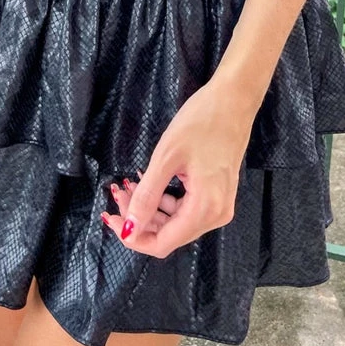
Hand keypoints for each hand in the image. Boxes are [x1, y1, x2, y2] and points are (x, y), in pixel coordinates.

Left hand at [100, 75, 260, 258]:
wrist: (233, 101)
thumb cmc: (201, 123)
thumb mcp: (166, 157)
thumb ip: (147, 196)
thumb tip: (129, 228)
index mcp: (205, 210)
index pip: (162, 244)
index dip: (133, 236)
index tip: (111, 217)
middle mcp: (216, 215)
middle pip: (168, 235)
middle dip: (139, 218)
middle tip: (118, 192)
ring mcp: (219, 206)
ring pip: (175, 222)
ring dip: (149, 208)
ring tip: (129, 184)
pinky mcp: (218, 194)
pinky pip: (186, 209)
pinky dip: (164, 200)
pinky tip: (148, 182)